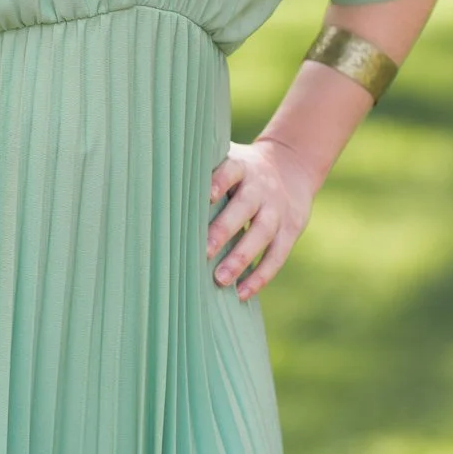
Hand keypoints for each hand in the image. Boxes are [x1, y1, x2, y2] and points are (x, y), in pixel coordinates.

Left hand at [205, 135, 319, 301]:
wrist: (293, 165)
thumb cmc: (242, 171)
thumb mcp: (229, 160)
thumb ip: (204, 172)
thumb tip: (159, 187)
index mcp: (242, 166)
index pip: (231, 171)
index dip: (219, 181)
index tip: (206, 196)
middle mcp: (261, 186)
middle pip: (245, 207)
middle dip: (224, 229)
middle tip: (203, 252)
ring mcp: (278, 209)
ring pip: (262, 233)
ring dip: (242, 258)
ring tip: (221, 280)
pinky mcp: (291, 229)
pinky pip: (277, 255)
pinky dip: (260, 276)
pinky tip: (241, 293)